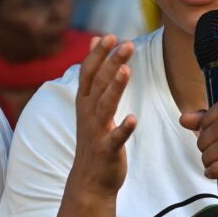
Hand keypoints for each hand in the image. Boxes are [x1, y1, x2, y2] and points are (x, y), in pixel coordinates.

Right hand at [68, 36, 136, 197]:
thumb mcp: (90, 102)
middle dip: (111, 63)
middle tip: (127, 45)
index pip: (89, 72)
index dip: (99, 54)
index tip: (111, 36)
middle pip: (99, 84)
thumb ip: (95, 72)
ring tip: (125, 70)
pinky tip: (132, 119)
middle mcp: (88, 114)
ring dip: (114, 88)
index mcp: (85, 102)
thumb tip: (95, 40)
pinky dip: (123, 129)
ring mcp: (97, 132)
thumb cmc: (95, 136)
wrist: (90, 180)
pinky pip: (115, 138)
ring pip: (105, 106)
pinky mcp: (107, 150)